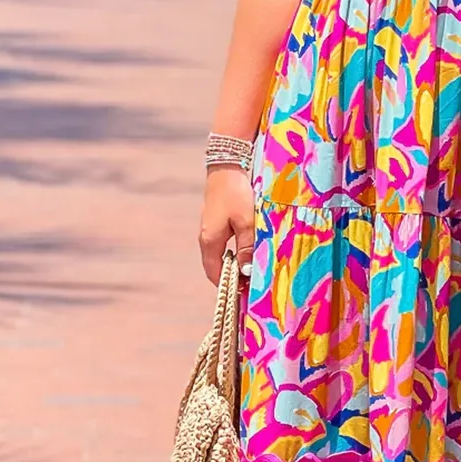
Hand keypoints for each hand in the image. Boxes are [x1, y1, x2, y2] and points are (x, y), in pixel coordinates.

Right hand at [199, 167, 254, 285]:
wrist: (227, 166)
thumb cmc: (237, 193)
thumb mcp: (246, 222)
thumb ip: (247, 247)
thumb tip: (247, 272)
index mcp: (210, 241)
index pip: (215, 274)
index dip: (229, 287)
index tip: (246, 295)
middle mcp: (206, 238)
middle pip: (217, 267)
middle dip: (233, 278)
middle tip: (253, 286)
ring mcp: (210, 229)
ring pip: (221, 256)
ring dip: (236, 265)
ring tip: (254, 272)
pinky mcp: (217, 222)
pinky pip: (224, 245)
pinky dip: (235, 253)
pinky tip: (250, 253)